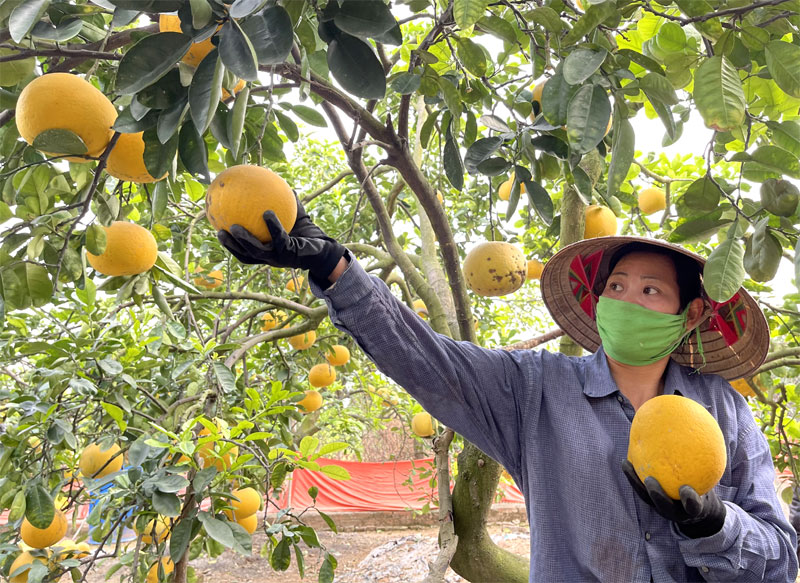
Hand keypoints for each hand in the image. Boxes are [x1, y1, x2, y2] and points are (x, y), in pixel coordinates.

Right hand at [217, 198, 345, 282]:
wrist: (325, 247)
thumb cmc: (307, 233)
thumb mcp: (292, 216)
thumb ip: (282, 203)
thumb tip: (271, 182)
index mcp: (267, 252)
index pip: (244, 252)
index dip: (231, 245)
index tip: (218, 230)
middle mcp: (270, 258)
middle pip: (245, 256)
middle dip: (231, 246)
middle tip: (219, 232)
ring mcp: (280, 258)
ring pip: (257, 252)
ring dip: (245, 241)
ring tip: (235, 227)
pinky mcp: (291, 254)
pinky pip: (279, 238)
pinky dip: (272, 226)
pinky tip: (267, 213)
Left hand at [622, 459, 725, 537]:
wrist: (699, 512)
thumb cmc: (705, 490)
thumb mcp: (710, 482)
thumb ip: (709, 466)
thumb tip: (710, 436)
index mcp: (695, 509)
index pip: (694, 507)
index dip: (689, 500)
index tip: (686, 490)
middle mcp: (677, 512)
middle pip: (664, 507)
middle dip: (657, 496)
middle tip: (650, 481)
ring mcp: (662, 508)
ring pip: (646, 499)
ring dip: (635, 483)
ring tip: (626, 465)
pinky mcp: (651, 502)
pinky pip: (640, 489)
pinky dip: (633, 475)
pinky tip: (626, 459)